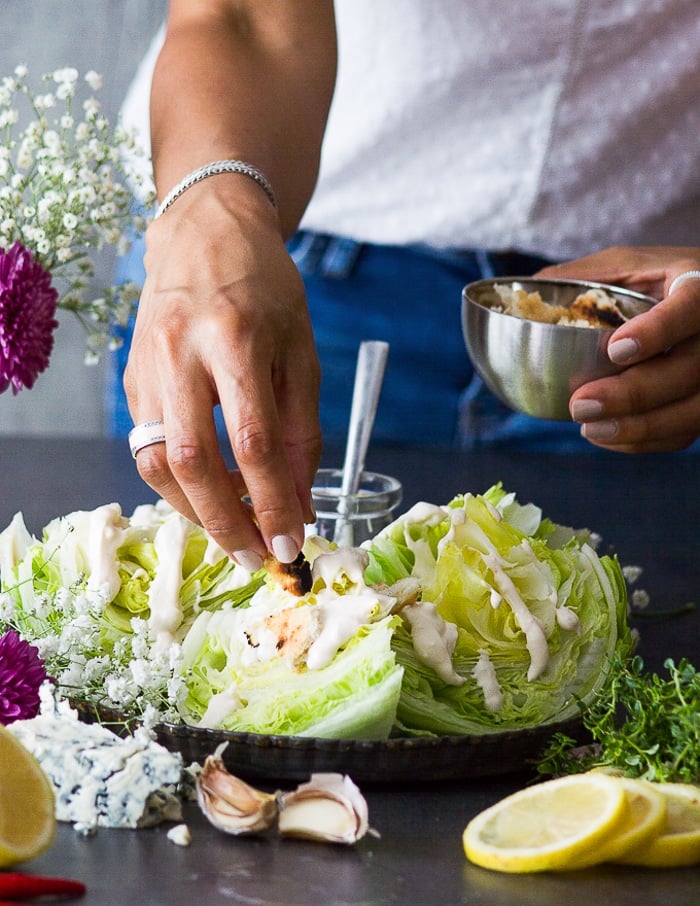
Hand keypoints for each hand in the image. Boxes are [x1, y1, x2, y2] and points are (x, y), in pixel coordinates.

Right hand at [124, 182, 321, 567]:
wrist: (205, 234)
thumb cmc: (267, 290)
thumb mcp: (302, 353)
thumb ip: (301, 433)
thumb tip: (299, 507)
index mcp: (235, 340)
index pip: (253, 443)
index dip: (271, 503)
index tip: (290, 545)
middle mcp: (181, 354)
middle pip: (192, 461)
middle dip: (225, 523)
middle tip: (255, 558)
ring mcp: (146, 366)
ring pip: (156, 462)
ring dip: (195, 510)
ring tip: (233, 532)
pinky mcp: (130, 378)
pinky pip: (146, 445)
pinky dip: (178, 482)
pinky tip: (209, 493)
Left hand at [537, 246, 699, 452]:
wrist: (696, 297)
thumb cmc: (655, 279)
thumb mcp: (624, 264)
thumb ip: (584, 275)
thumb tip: (529, 290)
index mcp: (698, 282)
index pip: (692, 306)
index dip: (657, 331)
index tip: (615, 350)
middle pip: (689, 369)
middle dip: (633, 394)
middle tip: (580, 405)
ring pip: (692, 410)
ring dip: (638, 427)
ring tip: (589, 428)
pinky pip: (684, 432)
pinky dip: (643, 441)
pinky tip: (605, 435)